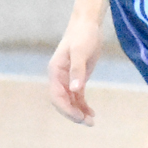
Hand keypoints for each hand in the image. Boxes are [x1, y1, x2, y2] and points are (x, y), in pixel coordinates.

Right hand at [47, 5, 108, 125]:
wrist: (88, 24)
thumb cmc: (83, 36)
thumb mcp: (81, 52)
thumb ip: (77, 71)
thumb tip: (75, 90)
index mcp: (56, 72)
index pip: (56, 96)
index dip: (66, 108)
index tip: (79, 116)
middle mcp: (59, 77)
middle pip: (62, 101)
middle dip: (73, 113)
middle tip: (87, 122)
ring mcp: (68, 78)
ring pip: (70, 101)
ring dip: (79, 112)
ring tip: (91, 122)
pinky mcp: (78, 78)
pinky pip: (78, 96)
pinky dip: (83, 105)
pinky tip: (92, 113)